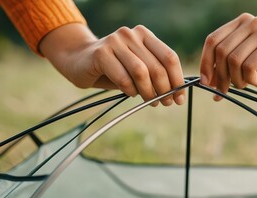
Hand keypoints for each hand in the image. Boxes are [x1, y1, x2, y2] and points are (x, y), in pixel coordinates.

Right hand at [40, 23, 184, 105]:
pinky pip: (123, 78)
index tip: (179, 97)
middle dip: (164, 89)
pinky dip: (130, 90)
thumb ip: (154, 74)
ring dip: (148, 92)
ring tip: (150, 101)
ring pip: (142, 72)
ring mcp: (115, 41)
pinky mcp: (101, 53)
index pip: (169, 57)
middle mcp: (131, 34)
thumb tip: (177, 92)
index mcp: (144, 35)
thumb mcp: (136, 68)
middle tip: (165, 103)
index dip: (177, 79)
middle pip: (157, 66)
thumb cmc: (111, 68)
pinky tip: (129, 93)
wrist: (77, 60)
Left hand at [200, 10, 256, 100]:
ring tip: (245, 85)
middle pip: (221, 52)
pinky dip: (249, 79)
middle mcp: (249, 22)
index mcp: (239, 22)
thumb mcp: (246, 61)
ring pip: (234, 60)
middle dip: (220, 77)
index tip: (206, 83)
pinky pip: (249, 66)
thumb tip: (206, 83)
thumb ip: (226, 67)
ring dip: (236, 80)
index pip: (212, 41)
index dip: (205, 62)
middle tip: (224, 91)